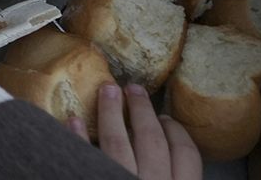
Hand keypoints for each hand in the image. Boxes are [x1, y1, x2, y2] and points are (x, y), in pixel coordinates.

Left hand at [69, 83, 201, 179]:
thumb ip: (175, 175)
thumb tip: (164, 141)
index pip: (186, 154)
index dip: (176, 132)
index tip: (165, 118)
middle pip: (151, 140)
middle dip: (142, 110)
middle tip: (133, 88)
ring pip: (117, 142)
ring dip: (110, 112)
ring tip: (107, 90)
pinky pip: (86, 157)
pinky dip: (78, 137)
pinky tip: (74, 120)